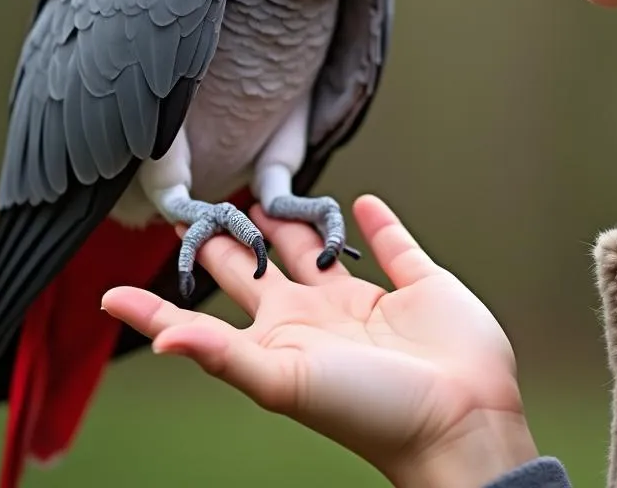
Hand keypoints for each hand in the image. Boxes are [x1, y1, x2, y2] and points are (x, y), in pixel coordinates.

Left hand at [101, 195, 538, 486]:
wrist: (458, 419)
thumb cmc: (369, 411)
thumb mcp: (284, 381)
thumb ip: (221, 354)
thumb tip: (160, 339)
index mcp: (283, 335)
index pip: (220, 299)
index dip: (185, 279)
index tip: (157, 244)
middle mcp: (318, 316)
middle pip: (266, 267)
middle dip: (239, 240)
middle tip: (213, 207)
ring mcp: (366, 301)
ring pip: (320, 251)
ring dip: (297, 226)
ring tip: (271, 198)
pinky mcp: (416, 285)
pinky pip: (393, 245)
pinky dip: (378, 223)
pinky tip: (365, 204)